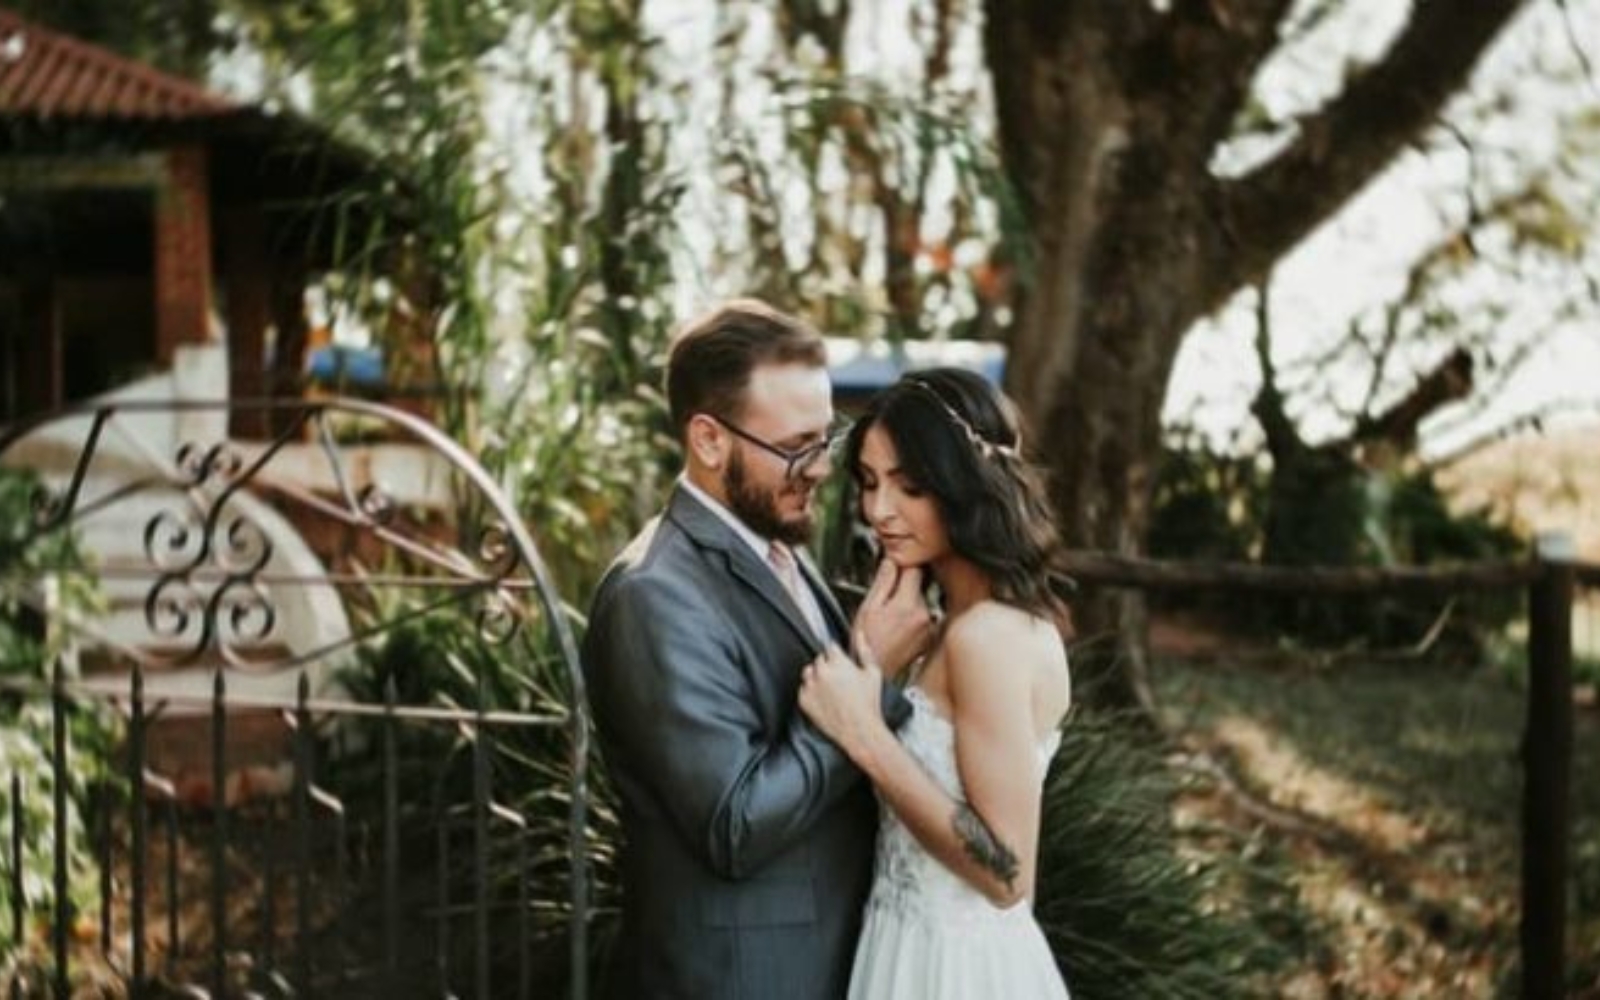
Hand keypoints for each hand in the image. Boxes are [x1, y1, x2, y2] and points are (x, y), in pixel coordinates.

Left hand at [798, 643, 884, 761]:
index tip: (842, 664)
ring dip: (817, 677)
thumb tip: (859, 635)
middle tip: (840, 680)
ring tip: (831, 690)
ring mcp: (811, 687)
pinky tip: (825, 700)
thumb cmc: (869, 704)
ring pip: (809, 673)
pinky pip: (804, 689)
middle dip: (828, 666)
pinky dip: (812, 692)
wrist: (860, 730)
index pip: (830, 647)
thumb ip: (864, 650)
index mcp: (837, 662)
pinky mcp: (804, 701)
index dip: (838, 655)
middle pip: (819, 660)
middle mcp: (821, 672)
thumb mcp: (873, 673)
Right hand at [851, 559, 933, 680]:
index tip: (892, 569)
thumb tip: (891, 561)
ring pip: (920, 601)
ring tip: (888, 618)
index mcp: (909, 604)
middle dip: (903, 587)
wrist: (875, 673)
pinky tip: (896, 628)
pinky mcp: (929, 638)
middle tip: (885, 599)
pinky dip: (912, 618)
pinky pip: (923, 617)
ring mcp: (929, 628)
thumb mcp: (868, 607)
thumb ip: (883, 581)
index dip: (901, 566)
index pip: (915, 569)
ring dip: (907, 603)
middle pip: (919, 586)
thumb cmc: (867, 644)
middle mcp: (925, 615)